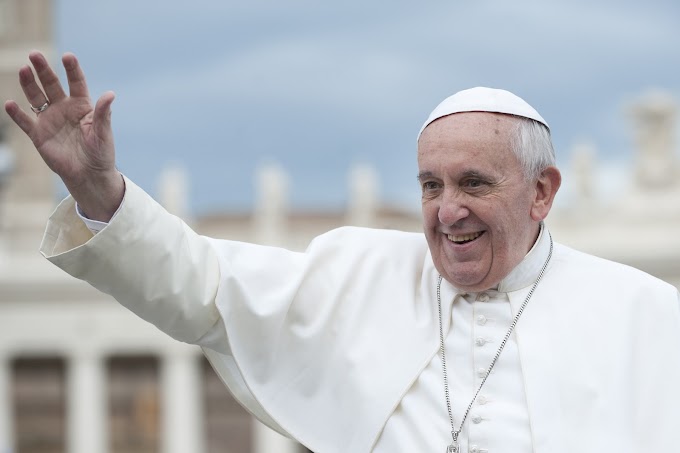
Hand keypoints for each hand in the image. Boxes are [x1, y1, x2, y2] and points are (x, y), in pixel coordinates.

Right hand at [4, 51, 123, 221]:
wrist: (89, 175)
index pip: (76, 82)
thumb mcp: (103, 133)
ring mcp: (50, 120)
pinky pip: (25, 122)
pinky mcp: (39, 135)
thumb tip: (110, 94)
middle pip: (52, 85)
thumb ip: (104, 113)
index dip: (72, 69)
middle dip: (43, 70)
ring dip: (29, 84)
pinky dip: (16, 114)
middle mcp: (64, 109)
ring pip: (36, 98)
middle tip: (35, 54)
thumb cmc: (100, 153)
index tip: (68, 56)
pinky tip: (9, 104)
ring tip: (23, 69)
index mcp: (82, 106)